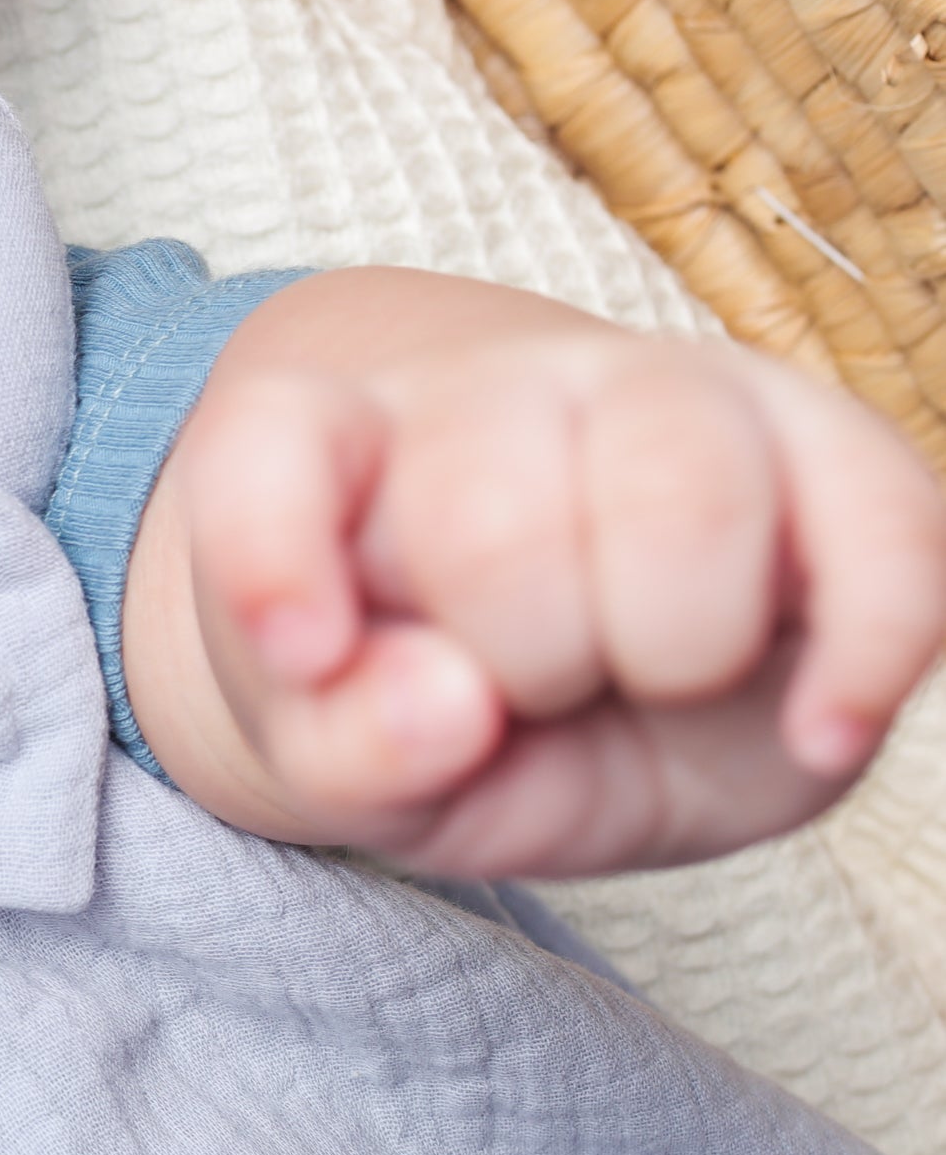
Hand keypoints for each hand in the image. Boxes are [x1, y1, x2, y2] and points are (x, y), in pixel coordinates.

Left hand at [125, 275, 945, 879]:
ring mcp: (662, 392)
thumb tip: (450, 710)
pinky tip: (817, 729)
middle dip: (514, 657)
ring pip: (682, 477)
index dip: (278, 558)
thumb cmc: (426, 702)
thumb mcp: (345, 762)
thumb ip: (348, 749)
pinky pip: (885, 511)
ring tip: (647, 680)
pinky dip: (869, 646)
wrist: (563, 664)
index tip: (306, 659)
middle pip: (493, 510)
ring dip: (669, 641)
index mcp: (325, 452)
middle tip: (525, 688)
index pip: (269, 450)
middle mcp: (492, 394)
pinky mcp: (824, 442)